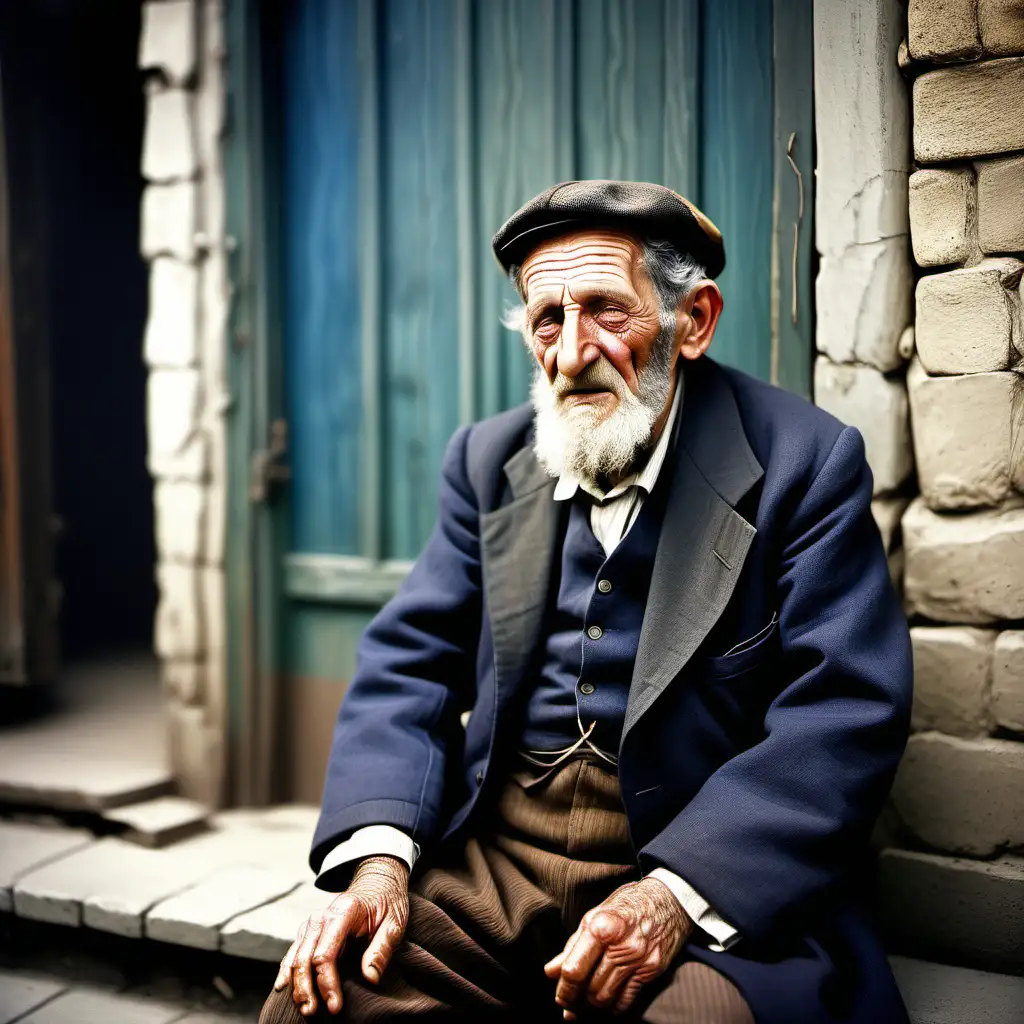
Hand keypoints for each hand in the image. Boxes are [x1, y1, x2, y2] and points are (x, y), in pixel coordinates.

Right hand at [274, 855, 409, 1015]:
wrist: (378, 881)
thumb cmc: (388, 903)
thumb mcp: (395, 922)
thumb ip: (382, 949)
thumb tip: (370, 978)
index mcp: (343, 913)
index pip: (326, 954)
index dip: (327, 982)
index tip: (334, 1006)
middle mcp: (322, 917)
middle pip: (305, 957)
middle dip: (306, 987)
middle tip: (312, 1012)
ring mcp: (313, 923)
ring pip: (295, 956)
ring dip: (296, 984)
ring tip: (302, 1007)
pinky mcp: (310, 930)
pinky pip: (293, 951)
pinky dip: (287, 970)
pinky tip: (282, 987)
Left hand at [544, 876, 692, 1018]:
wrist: (668, 899)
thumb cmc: (627, 904)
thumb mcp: (595, 915)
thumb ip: (573, 945)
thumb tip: (551, 971)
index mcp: (600, 927)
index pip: (574, 970)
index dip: (564, 990)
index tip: (561, 998)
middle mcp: (620, 945)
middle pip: (590, 988)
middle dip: (578, 999)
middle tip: (573, 1001)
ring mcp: (638, 959)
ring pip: (607, 997)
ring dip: (595, 1003)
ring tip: (590, 997)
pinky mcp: (652, 969)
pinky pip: (628, 1000)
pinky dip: (615, 1006)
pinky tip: (610, 999)